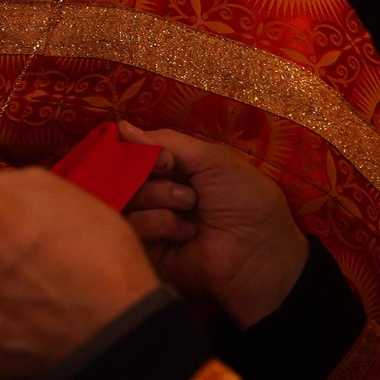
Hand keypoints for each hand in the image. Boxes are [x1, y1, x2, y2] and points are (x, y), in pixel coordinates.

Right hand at [117, 126, 307, 327]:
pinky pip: (129, 227)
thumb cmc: (244, 199)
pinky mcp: (144, 250)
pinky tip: (186, 233)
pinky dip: (158, 223)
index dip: (141, 149)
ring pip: (124, 198)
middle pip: (122, 172)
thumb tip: (121, 127)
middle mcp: (156, 192)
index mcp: (174, 169)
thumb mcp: (212, 159)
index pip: (135, 150)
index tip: (165, 158)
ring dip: (158, 197)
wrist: (258, 252)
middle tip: (175, 176)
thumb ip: (166, 142)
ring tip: (190, 207)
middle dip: (150, 171)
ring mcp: (149, 221)